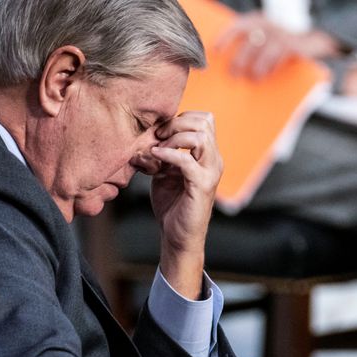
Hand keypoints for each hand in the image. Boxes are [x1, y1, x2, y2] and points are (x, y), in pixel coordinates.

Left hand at [149, 111, 222, 299]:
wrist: (177, 236)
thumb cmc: (172, 205)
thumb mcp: (164, 172)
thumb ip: (161, 154)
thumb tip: (143, 141)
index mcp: (207, 155)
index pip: (204, 120)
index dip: (181, 119)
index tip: (161, 132)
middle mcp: (213, 161)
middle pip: (204, 122)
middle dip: (177, 124)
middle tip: (158, 136)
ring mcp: (210, 173)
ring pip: (200, 137)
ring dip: (174, 138)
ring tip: (158, 149)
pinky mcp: (201, 186)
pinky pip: (186, 161)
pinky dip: (168, 155)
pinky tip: (154, 158)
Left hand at [217, 12, 339, 79]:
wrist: (309, 42)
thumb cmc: (278, 44)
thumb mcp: (262, 38)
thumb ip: (248, 45)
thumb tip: (229, 67)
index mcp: (256, 21)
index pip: (237, 26)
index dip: (225, 37)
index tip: (216, 50)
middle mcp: (267, 25)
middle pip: (249, 42)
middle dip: (240, 60)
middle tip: (233, 74)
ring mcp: (280, 35)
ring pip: (264, 52)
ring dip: (257, 67)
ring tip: (253, 79)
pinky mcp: (292, 46)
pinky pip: (280, 57)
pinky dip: (273, 67)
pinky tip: (268, 75)